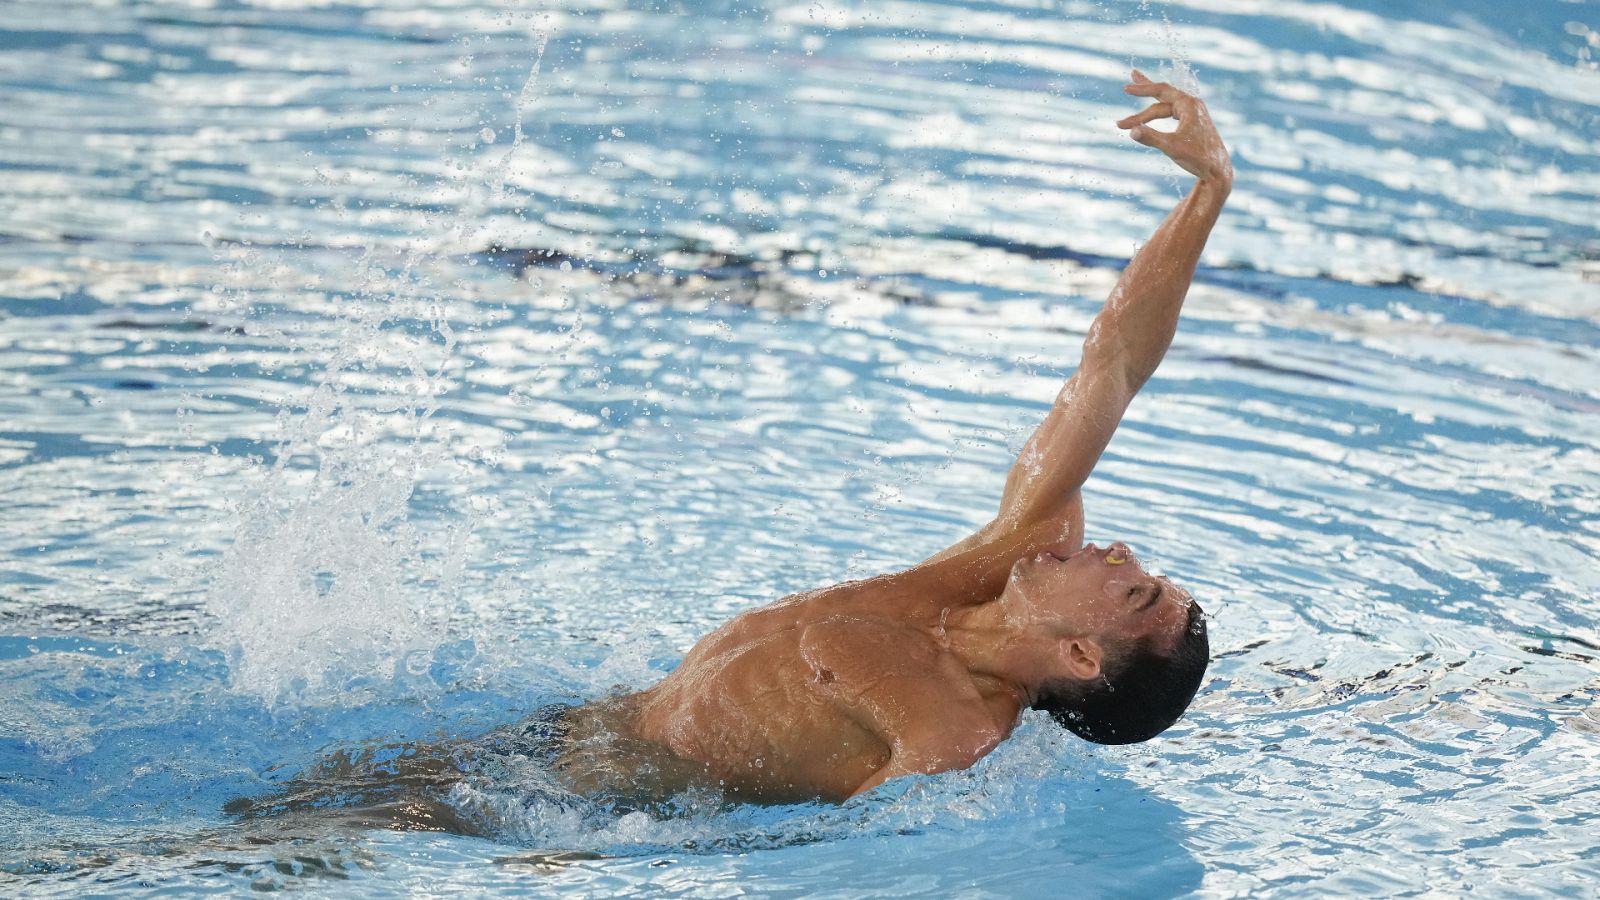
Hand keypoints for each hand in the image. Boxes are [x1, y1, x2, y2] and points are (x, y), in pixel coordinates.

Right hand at [1117, 70, 1231, 185]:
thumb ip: (1151, 137)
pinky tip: (1152, 114)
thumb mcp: (1172, 147)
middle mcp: (1192, 105)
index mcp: (1189, 105)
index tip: (1126, 89)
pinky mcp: (1192, 124)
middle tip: (1126, 88)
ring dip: (1146, 114)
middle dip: (1142, 97)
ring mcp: (1193, 114)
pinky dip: (1157, 115)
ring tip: (1133, 108)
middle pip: (1162, 98)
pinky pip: (1170, 114)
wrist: (1217, 169)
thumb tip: (1131, 132)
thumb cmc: (1198, 156)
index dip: (1143, 88)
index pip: (1162, 90)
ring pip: (1164, 108)